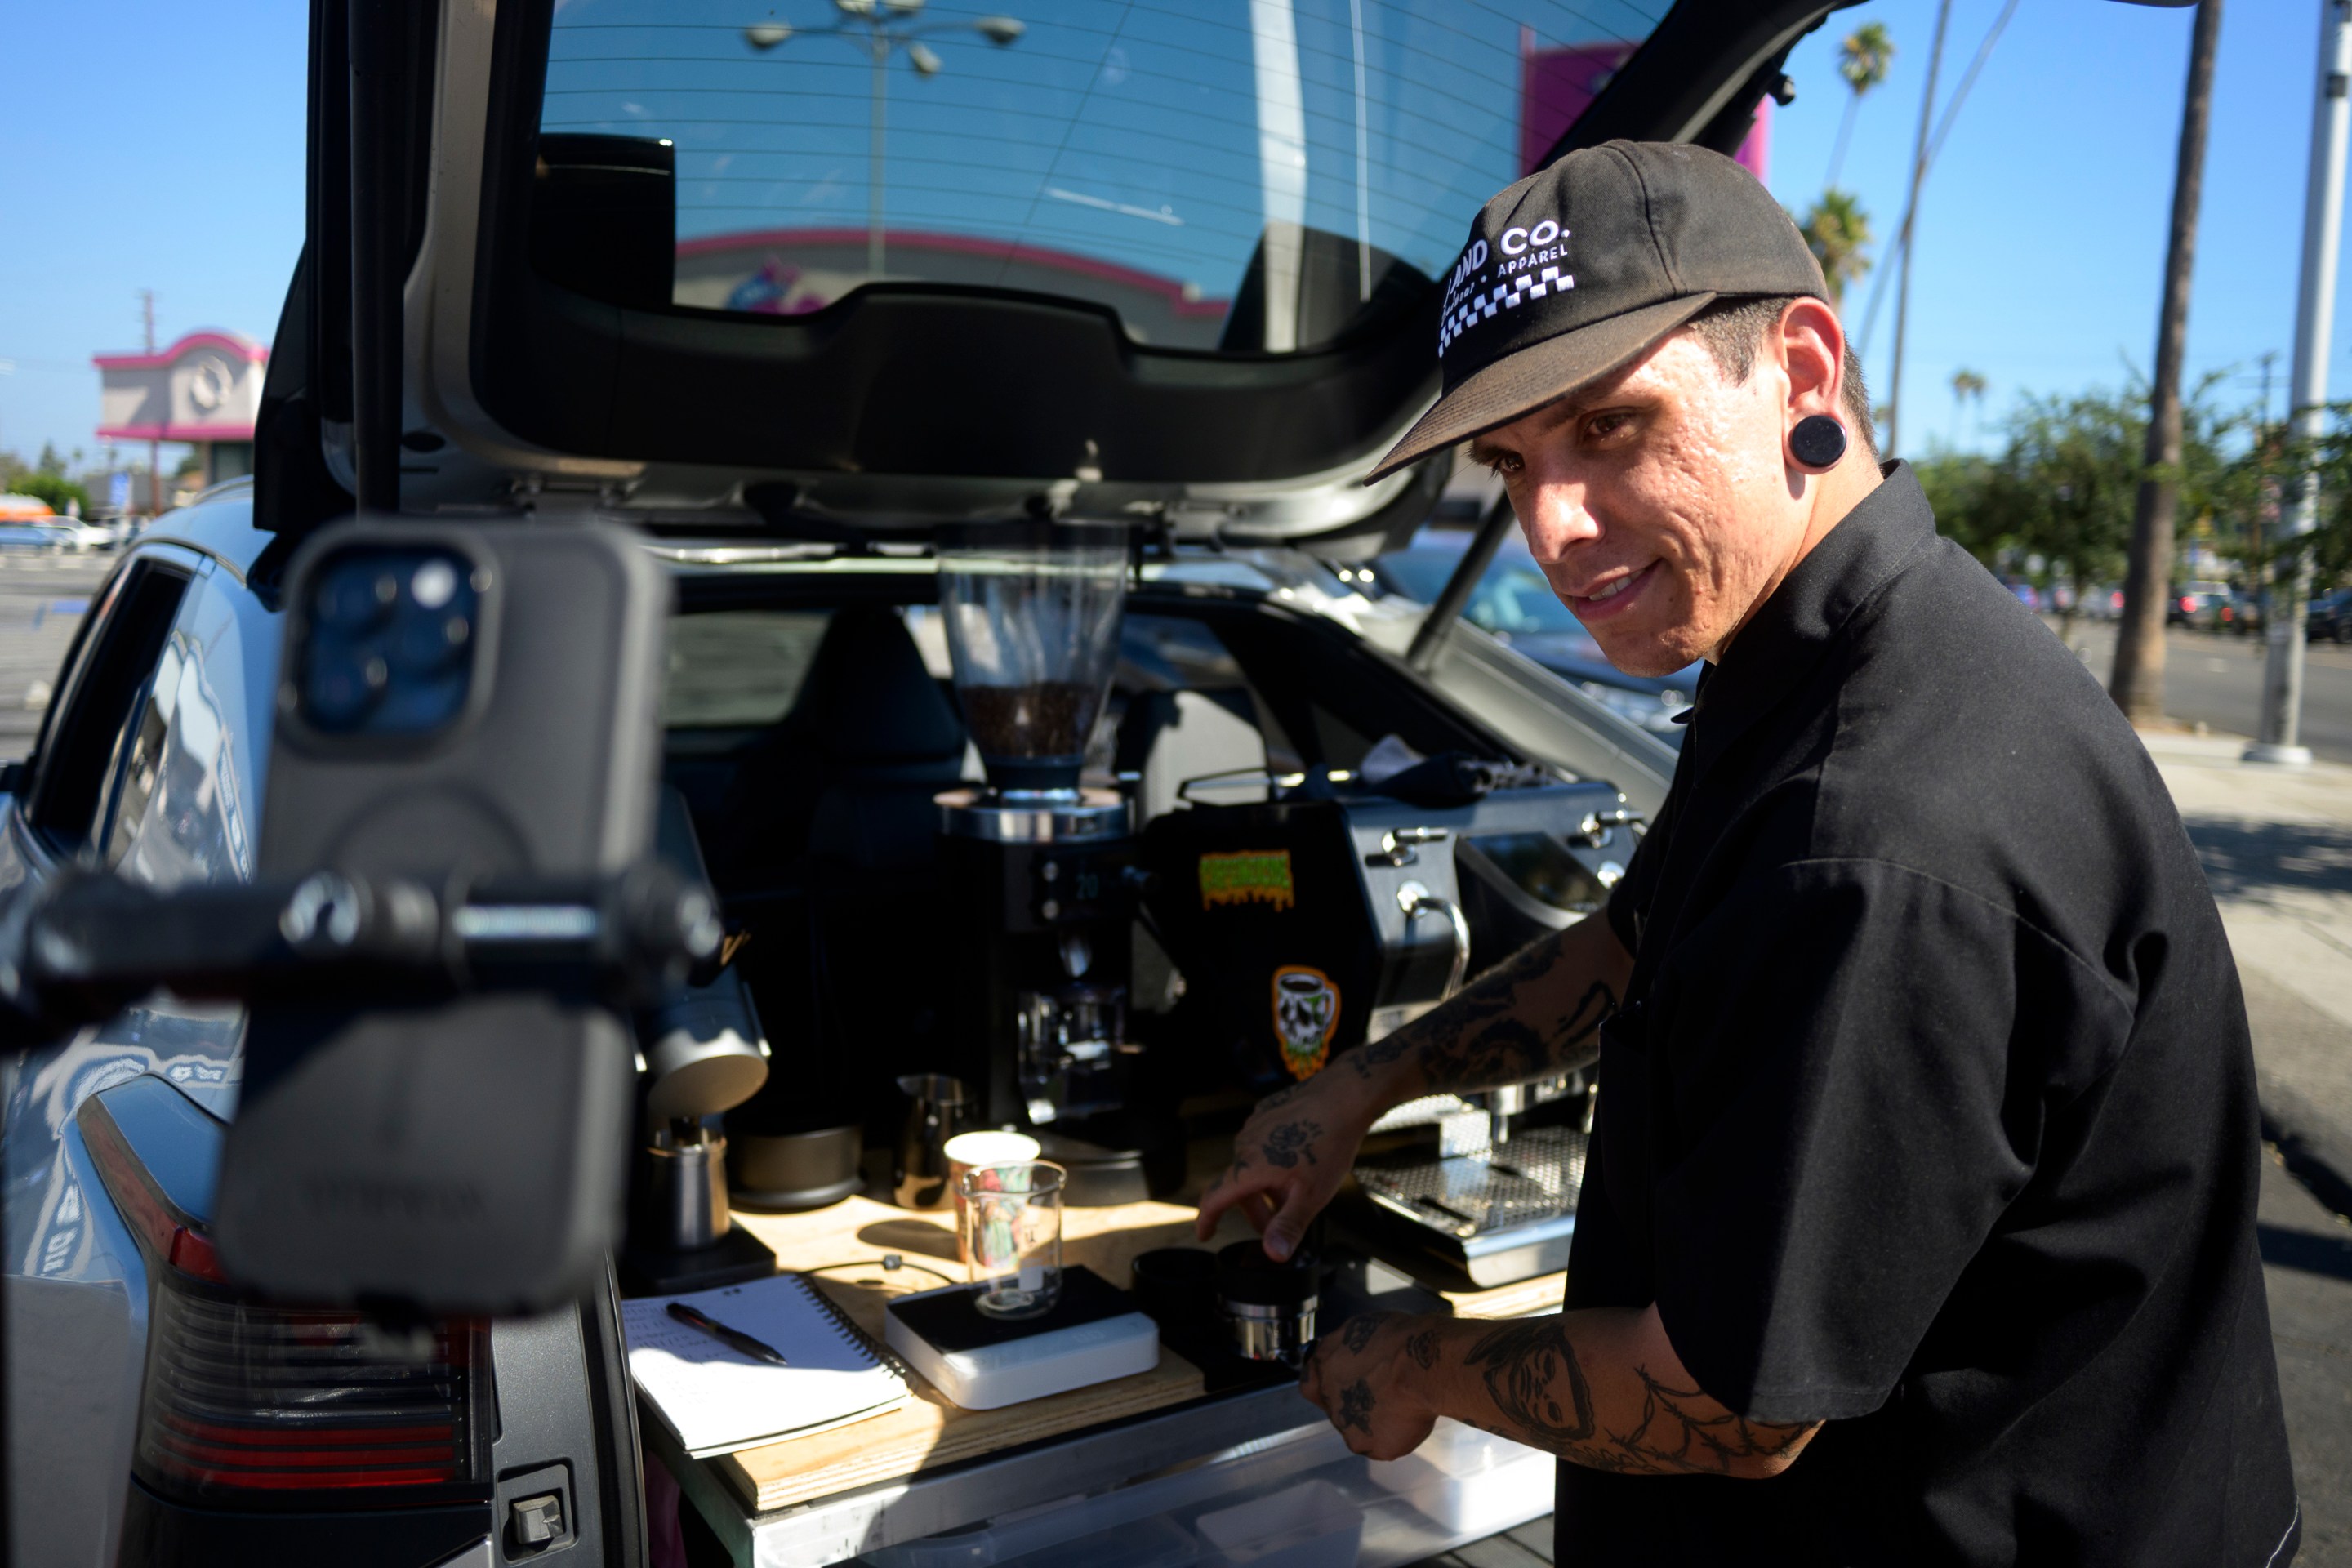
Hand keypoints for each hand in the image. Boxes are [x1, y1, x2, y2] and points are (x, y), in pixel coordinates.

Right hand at [1195, 1072, 1374, 1260]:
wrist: (1343, 1097)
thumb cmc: (1329, 1146)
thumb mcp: (1311, 1196)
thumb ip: (1288, 1226)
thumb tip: (1272, 1254)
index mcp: (1248, 1168)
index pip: (1214, 1199)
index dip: (1207, 1220)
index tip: (1204, 1234)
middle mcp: (1244, 1145)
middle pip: (1238, 1186)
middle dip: (1254, 1210)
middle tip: (1275, 1226)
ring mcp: (1254, 1126)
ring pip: (1252, 1164)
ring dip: (1265, 1185)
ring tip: (1294, 1192)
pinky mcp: (1266, 1112)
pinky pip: (1262, 1144)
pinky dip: (1272, 1160)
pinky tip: (1298, 1161)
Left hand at [1299, 1311, 1445, 1460]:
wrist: (1422, 1366)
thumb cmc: (1399, 1339)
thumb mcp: (1359, 1329)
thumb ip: (1343, 1350)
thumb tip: (1345, 1358)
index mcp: (1324, 1366)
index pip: (1311, 1384)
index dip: (1328, 1385)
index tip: (1347, 1383)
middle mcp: (1330, 1399)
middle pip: (1338, 1408)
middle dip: (1356, 1403)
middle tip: (1383, 1392)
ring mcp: (1350, 1427)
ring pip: (1360, 1429)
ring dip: (1376, 1421)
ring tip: (1402, 1402)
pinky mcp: (1374, 1447)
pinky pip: (1384, 1444)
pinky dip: (1396, 1435)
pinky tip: (1410, 1417)